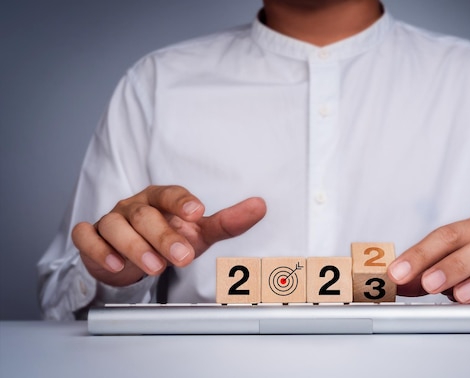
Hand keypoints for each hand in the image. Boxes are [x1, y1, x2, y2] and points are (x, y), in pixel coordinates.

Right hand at [72, 185, 266, 286]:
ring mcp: (111, 220)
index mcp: (160, 199)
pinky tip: (115, 264)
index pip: (169, 194)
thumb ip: (227, 222)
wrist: (132, 256)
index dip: (181, 201)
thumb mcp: (199, 232)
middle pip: (145, 214)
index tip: (197, 212)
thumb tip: (260, 206)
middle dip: (164, 236)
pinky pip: (88, 237)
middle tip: (182, 257)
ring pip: (116, 226)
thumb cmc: (167, 237)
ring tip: (154, 267)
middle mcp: (135, 206)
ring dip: (135, 247)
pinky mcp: (92, 237)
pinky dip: (98, 249)